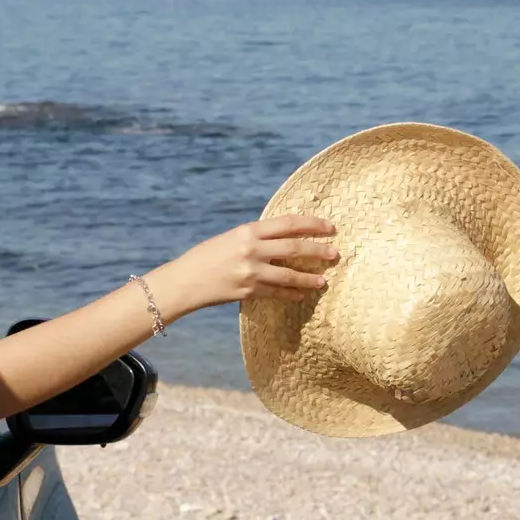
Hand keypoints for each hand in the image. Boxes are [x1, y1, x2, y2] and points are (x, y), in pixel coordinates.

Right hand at [146, 215, 337, 319]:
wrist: (185, 280)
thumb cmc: (208, 256)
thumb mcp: (232, 238)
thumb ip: (257, 237)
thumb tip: (286, 238)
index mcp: (248, 231)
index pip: (288, 223)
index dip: (312, 224)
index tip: (329, 227)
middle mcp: (251, 249)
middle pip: (294, 248)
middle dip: (318, 251)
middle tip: (335, 254)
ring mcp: (250, 272)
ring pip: (289, 275)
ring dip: (309, 279)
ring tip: (323, 281)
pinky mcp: (248, 291)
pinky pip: (277, 293)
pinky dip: (291, 294)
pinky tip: (301, 295)